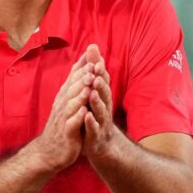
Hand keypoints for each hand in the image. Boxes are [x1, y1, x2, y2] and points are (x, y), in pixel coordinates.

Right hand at [29, 52, 94, 172]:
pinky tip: (85, 111)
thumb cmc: (61, 125)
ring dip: (80, 92)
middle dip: (83, 74)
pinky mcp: (66, 133)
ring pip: (71, 103)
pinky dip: (78, 117)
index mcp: (64, 96)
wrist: (49, 151)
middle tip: (93, 63)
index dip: (83, 63)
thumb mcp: (67, 103)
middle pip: (72, 86)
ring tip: (90, 83)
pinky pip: (72, 124)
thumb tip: (83, 65)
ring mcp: (63, 118)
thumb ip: (75, 85)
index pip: (73, 76)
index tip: (92, 49)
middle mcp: (62, 104)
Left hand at [81, 45, 118, 160]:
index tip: (96, 55)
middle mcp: (104, 108)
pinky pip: (94, 129)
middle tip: (97, 70)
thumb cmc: (96, 115)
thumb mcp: (94, 92)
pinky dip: (91, 123)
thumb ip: (94, 70)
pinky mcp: (95, 137)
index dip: (100, 68)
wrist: (100, 145)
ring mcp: (101, 122)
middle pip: (104, 93)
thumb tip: (92, 46)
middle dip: (101, 81)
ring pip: (101, 110)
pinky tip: (87, 116)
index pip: (102, 80)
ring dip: (97, 101)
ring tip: (92, 92)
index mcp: (102, 97)